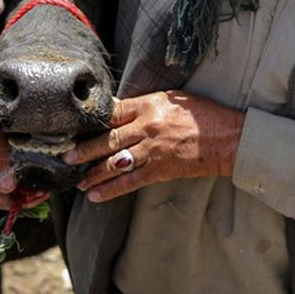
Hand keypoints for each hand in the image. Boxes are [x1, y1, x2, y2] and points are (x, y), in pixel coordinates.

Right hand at [0, 72, 43, 210]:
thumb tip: (7, 186)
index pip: (3, 200)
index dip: (24, 202)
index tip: (43, 192)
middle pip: (12, 195)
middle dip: (31, 194)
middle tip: (51, 184)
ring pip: (15, 181)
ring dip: (31, 182)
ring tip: (50, 172)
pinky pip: (14, 165)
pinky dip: (29, 167)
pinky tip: (42, 158)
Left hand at [63, 90, 244, 203]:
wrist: (228, 137)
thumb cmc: (202, 114)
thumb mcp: (171, 99)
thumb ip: (144, 105)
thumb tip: (118, 111)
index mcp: (149, 105)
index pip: (113, 112)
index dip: (93, 121)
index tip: (76, 127)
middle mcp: (147, 127)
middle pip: (108, 140)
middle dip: (84, 150)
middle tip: (66, 157)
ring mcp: (152, 150)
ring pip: (114, 163)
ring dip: (93, 172)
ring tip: (76, 179)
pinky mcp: (160, 170)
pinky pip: (130, 182)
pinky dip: (111, 190)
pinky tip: (95, 195)